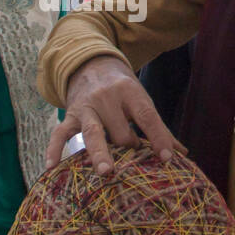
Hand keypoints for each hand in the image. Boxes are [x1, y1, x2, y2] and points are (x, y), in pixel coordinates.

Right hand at [44, 55, 185, 174]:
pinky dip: (55, 149)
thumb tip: (182, 154)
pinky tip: (52, 167)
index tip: (168, 158)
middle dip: (128, 146)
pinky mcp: (69, 115)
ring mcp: (86, 107)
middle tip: (131, 156)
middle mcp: (107, 98)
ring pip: (93, 132)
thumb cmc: (122, 90)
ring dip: (100, 152)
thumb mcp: (140, 100)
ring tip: (106, 171)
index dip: (158, 137)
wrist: (90, 63)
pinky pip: (60, 133)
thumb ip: (158, 128)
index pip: (147, 116)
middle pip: (120, 130)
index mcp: (130, 92)